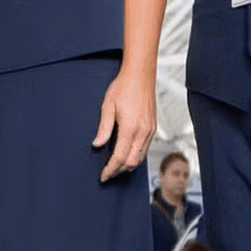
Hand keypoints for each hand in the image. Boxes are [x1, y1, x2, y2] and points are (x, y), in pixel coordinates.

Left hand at [92, 67, 155, 181]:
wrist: (140, 75)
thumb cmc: (124, 87)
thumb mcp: (107, 106)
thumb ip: (103, 129)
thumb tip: (97, 144)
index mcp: (130, 128)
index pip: (119, 157)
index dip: (110, 169)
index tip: (103, 175)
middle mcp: (142, 132)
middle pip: (131, 162)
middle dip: (119, 171)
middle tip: (108, 174)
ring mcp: (150, 130)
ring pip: (140, 157)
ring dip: (128, 165)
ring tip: (116, 167)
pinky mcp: (153, 128)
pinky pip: (145, 149)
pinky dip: (136, 156)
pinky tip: (127, 155)